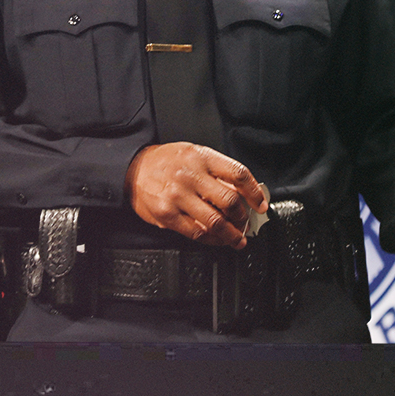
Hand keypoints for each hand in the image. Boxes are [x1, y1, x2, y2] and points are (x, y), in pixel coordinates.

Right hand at [124, 142, 266, 248]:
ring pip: (215, 221)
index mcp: (203, 158)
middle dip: (243, 217)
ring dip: (231, 234)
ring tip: (237, 239)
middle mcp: (191, 177)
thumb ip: (217, 171)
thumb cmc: (166, 161)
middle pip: (230, 201)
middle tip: (246, 224)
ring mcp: (178, 197)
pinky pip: (196, 233)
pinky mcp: (167, 215)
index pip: (239, 175)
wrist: (134, 168)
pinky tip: (217, 240)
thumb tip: (243, 192)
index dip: (255, 193)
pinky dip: (211, 240)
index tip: (261, 204)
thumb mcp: (195, 155)